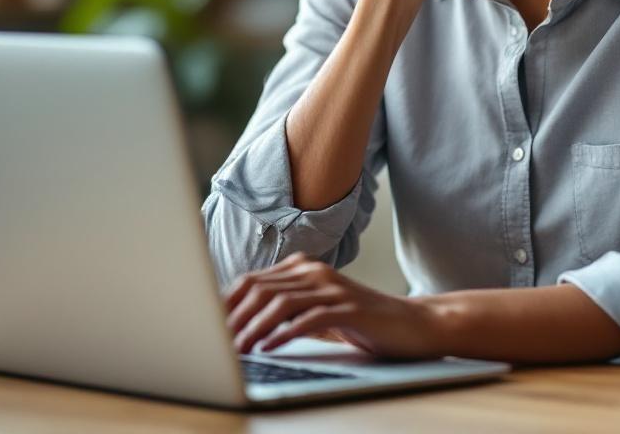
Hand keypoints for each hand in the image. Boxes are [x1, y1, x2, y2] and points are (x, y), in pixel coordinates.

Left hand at [224, 252, 443, 358]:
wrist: (413, 324)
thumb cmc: (363, 322)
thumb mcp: (319, 310)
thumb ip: (288, 308)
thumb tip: (241, 325)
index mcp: (305, 270)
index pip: (253, 280)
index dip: (226, 302)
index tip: (207, 325)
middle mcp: (316, 273)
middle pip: (261, 289)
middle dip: (234, 317)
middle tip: (215, 341)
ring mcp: (333, 289)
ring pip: (281, 302)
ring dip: (254, 327)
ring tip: (237, 349)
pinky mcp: (349, 309)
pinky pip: (309, 318)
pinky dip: (284, 333)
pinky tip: (270, 347)